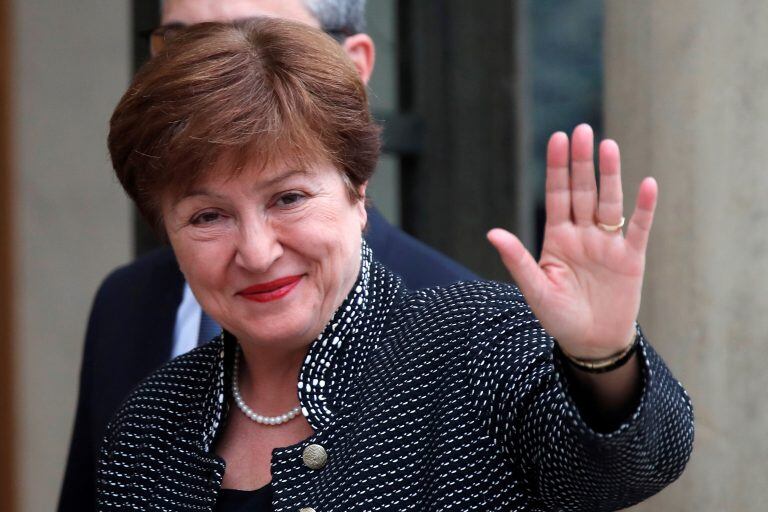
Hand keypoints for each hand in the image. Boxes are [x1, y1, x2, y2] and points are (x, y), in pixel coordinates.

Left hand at [487, 124, 656, 358]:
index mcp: (557, 237)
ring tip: (609, 145)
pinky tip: (647, 184)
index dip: (558, 167)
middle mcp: (583, 233)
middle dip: (582, 162)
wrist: (591, 341)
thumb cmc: (558, 316)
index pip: (557, 195)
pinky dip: (644, 208)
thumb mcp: (535, 289)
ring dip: (610, 175)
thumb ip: (517, 260)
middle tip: (582, 130)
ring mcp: (607, 243)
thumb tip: (492, 233)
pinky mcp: (631, 258)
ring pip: (609, 202)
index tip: (557, 138)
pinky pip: (638, 229)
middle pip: (583, 191)